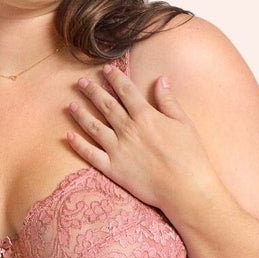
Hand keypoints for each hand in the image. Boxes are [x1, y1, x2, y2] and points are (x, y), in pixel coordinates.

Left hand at [67, 65, 215, 220]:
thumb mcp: (183, 122)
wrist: (185, 188)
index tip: (105, 69)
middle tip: (81, 82)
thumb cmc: (190, 155)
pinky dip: (78, 144)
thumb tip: (161, 79)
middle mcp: (128, 129)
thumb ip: (168, 100)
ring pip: (93, 126)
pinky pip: (90, 154)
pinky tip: (68, 136)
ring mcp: (117, 149)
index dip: (114, 77)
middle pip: (105, 105)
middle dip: (92, 91)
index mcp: (145, 116)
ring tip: (71, 105)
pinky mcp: (112, 168)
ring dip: (80, 114)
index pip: (125, 90)